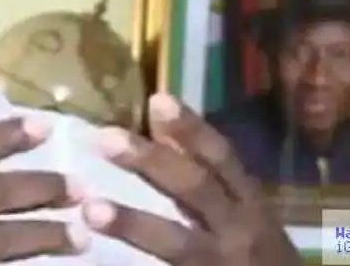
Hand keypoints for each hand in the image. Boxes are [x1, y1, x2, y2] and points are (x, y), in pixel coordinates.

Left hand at [81, 93, 301, 265]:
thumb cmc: (259, 254)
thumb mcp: (242, 211)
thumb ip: (204, 172)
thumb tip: (159, 119)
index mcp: (248, 202)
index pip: (220, 157)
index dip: (191, 129)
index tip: (157, 100)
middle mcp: (239, 229)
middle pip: (195, 190)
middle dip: (152, 163)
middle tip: (106, 138)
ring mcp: (219, 263)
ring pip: (177, 243)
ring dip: (133, 224)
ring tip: (90, 209)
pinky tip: (99, 260)